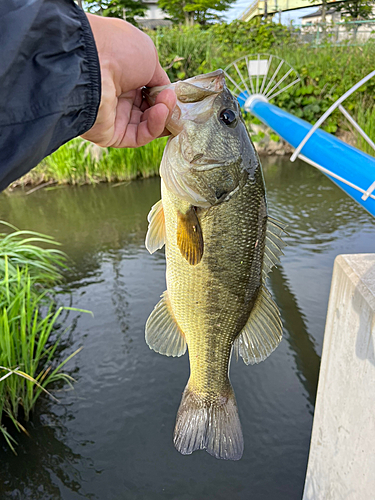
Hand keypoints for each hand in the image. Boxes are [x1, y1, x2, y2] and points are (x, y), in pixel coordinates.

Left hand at [82, 14, 175, 147]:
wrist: (88, 62)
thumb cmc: (116, 50)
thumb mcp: (148, 56)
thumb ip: (160, 79)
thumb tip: (167, 94)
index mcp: (122, 75)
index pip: (148, 92)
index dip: (163, 95)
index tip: (173, 93)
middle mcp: (115, 96)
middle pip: (148, 111)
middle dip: (164, 107)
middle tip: (170, 99)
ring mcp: (112, 117)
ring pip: (146, 125)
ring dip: (161, 116)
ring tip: (165, 104)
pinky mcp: (109, 135)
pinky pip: (138, 137)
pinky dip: (153, 127)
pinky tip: (159, 113)